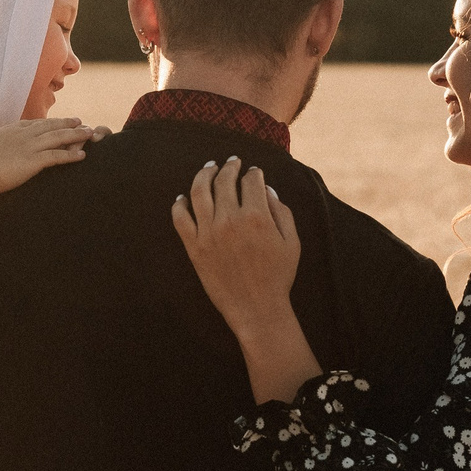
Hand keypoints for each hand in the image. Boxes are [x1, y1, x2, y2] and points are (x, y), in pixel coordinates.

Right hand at [0, 118, 94, 196]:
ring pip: (58, 137)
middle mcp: (22, 135)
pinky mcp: (33, 161)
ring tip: (90, 134)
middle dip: (68, 123)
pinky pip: (57, 156)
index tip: (60, 121)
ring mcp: (28, 147)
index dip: (50, 122)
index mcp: (10, 131)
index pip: (34, 123)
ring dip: (76, 135)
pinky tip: (82, 156)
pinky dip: (71, 155)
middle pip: (50, 125)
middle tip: (81, 122)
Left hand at [172, 157, 300, 327]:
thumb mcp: (292, 242)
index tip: (254, 172)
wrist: (256, 308)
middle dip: (230, 167)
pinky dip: (179, 204)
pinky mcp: (194, 247)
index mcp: (257, 216)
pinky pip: (180, 218)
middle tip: (232, 162)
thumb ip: (281, 211)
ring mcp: (209, 233)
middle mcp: (230, 220)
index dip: (254, 172)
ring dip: (204, 174)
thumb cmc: (278, 276)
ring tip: (209, 168)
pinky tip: (182, 197)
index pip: (251, 180)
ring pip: (199, 191)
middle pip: (225, 180)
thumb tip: (266, 188)